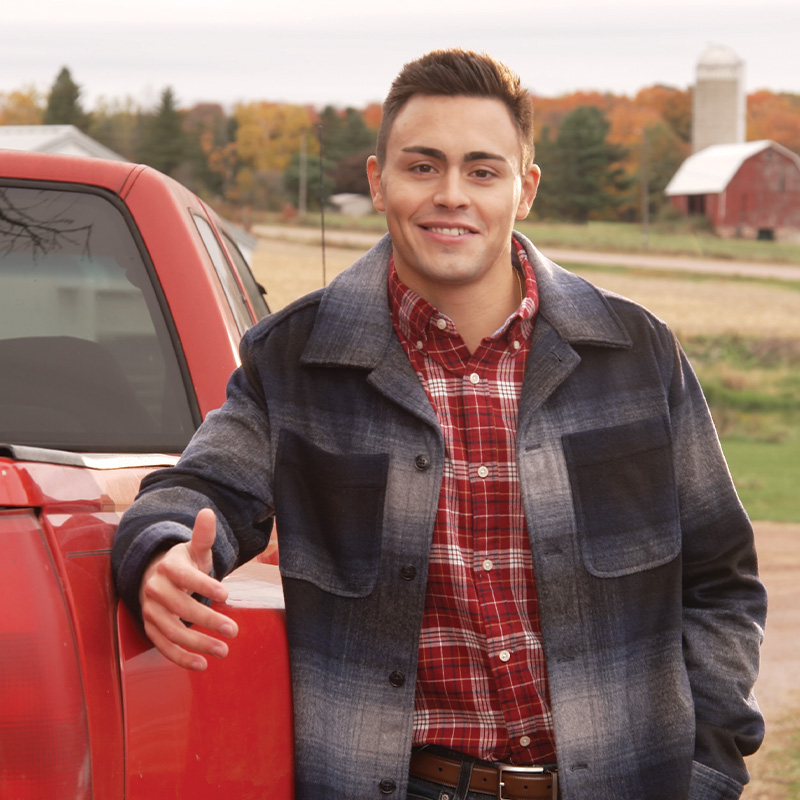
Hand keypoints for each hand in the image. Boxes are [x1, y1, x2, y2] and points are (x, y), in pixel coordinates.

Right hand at [139, 508, 237, 670]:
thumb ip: (203, 535)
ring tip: (223, 650)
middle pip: (180, 608)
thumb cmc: (183, 563)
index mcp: (168, 568)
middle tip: (234, 630)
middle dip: (208, 621)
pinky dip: (180, 658)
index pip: (185, 577)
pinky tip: (202, 664)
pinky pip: (163, 646)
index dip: (204, 585)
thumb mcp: (195, 549)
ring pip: (172, 631)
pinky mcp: (149, 628)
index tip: (226, 594)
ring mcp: (150, 612)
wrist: (157, 575)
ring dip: (198, 644)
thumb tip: (208, 512)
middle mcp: (155, 590)